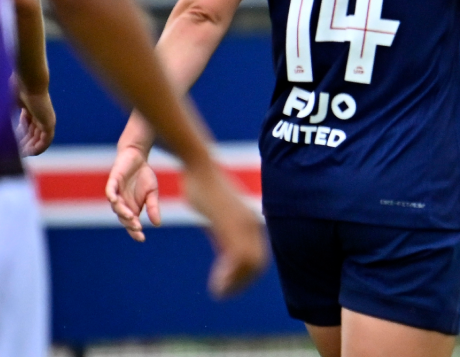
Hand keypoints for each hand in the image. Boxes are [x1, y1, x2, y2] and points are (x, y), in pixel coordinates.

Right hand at [15, 81, 54, 155]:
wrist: (30, 84)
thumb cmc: (17, 89)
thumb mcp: (10, 103)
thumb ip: (6, 112)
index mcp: (32, 108)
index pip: (28, 125)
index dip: (20, 134)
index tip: (11, 143)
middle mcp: (41, 115)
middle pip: (33, 133)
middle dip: (24, 143)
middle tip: (15, 152)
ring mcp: (46, 119)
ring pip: (39, 138)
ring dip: (30, 147)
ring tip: (19, 155)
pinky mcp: (49, 124)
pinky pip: (45, 140)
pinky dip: (38, 148)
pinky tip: (28, 153)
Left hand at [106, 144, 160, 241]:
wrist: (137, 157)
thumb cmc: (143, 176)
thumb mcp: (152, 193)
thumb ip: (153, 207)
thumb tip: (157, 224)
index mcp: (132, 207)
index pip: (131, 223)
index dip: (134, 231)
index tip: (141, 239)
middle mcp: (122, 203)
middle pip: (123, 217)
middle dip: (130, 223)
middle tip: (138, 227)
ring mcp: (116, 193)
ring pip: (116, 206)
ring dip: (123, 212)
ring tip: (132, 217)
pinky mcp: (113, 182)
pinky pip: (110, 191)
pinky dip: (111, 196)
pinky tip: (114, 200)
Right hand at [178, 159, 268, 297]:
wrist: (200, 166)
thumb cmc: (204, 187)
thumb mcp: (218, 214)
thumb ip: (224, 232)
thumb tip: (226, 249)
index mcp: (251, 222)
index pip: (259, 257)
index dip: (248, 275)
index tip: (231, 286)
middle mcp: (252, 224)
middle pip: (258, 264)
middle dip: (243, 283)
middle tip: (224, 294)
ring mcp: (242, 224)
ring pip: (249, 263)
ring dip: (234, 282)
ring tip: (219, 292)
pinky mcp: (229, 223)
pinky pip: (236, 256)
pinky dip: (227, 274)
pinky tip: (215, 283)